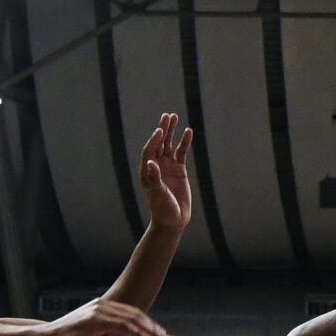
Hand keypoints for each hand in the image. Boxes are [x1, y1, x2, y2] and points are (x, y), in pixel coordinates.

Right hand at [37, 298, 172, 335]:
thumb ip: (114, 333)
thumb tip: (132, 335)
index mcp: (104, 308)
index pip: (133, 316)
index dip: (150, 326)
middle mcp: (104, 306)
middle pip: (137, 316)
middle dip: (155, 329)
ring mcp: (99, 311)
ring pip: (133, 320)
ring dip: (151, 332)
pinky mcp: (95, 319)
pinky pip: (123, 326)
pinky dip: (138, 333)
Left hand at [137, 111, 193, 232]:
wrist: (173, 219)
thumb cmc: (162, 209)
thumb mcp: (158, 194)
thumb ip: (154, 178)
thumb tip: (151, 163)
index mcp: (147, 171)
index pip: (149, 151)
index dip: (154, 140)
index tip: (160, 131)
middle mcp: (156, 166)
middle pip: (158, 143)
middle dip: (162, 129)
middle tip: (167, 116)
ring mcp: (167, 166)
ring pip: (169, 144)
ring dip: (171, 131)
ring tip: (174, 117)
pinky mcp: (179, 169)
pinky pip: (182, 152)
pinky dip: (185, 142)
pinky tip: (188, 132)